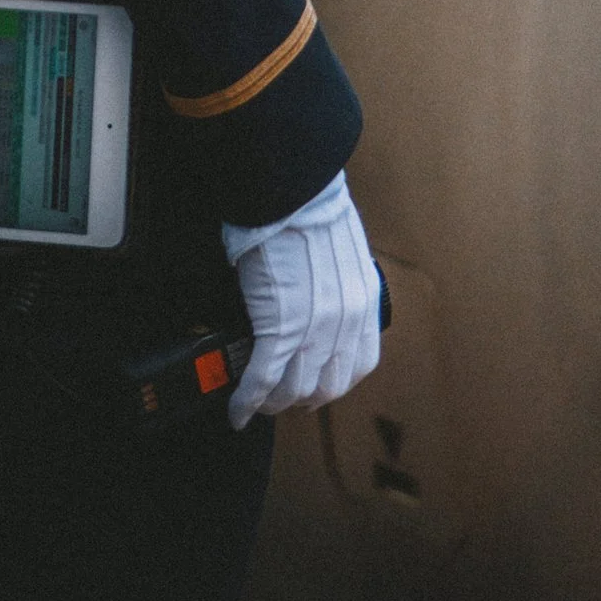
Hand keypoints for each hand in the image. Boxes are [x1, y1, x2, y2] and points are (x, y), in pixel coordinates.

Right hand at [222, 171, 382, 427]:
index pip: (359, 364)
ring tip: (254, 402)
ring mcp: (315, 330)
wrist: (289, 190)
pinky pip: (263, 380)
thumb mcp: (337, 248)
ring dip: (273, 403)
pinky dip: (247, 401)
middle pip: (327, 386)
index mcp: (363, 301)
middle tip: (279, 396)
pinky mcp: (280, 329)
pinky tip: (237, 410)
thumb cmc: (306, 206)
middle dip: (302, 398)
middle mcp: (346, 322)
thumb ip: (332, 280)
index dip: (334, 381)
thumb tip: (310, 294)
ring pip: (294, 390)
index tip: (315, 384)